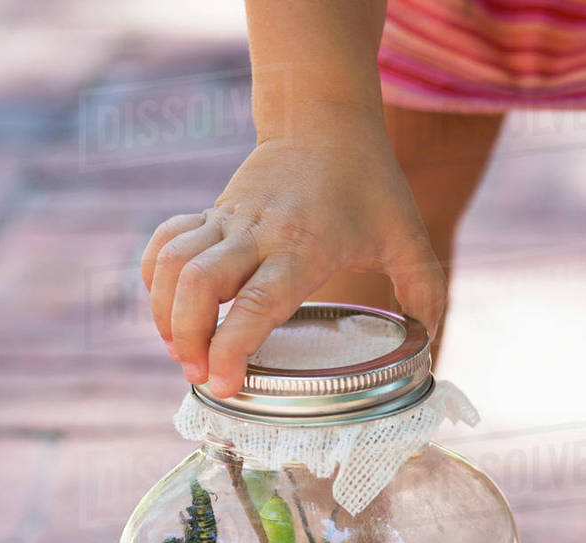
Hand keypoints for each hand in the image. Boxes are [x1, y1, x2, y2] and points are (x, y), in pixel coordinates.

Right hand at [141, 108, 445, 397]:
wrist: (324, 117)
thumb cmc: (368, 180)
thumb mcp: (406, 234)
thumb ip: (425, 290)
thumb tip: (430, 344)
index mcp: (304, 247)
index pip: (257, 303)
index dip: (233, 348)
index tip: (225, 382)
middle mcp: (257, 234)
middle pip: (199, 287)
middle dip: (189, 340)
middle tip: (200, 375)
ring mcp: (227, 221)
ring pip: (173, 267)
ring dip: (165, 316)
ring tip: (182, 352)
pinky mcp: (210, 214)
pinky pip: (165, 246)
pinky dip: (155, 281)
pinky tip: (168, 311)